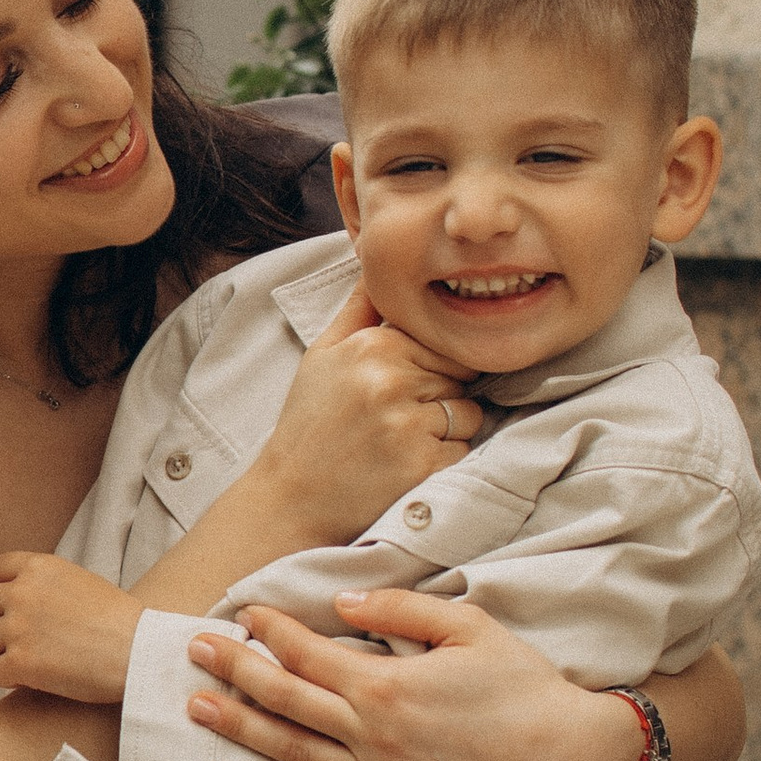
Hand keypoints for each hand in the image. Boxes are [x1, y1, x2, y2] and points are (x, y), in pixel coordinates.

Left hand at [0, 551, 143, 700]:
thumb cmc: (120, 622)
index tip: (17, 606)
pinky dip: (12, 679)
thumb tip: (23, 596)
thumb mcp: (80, 581)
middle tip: (23, 637)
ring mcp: (17, 628)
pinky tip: (35, 680)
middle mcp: (21, 593)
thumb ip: (46, 584)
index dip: (4, 589)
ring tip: (33, 659)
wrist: (140, 652)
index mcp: (38, 567)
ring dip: (4, 651)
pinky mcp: (19, 663)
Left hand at [185, 591, 647, 760]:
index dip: (270, 632)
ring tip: (201, 712)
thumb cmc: (524, 687)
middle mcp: (372, 738)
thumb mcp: (470, 627)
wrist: (566, 757)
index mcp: (386, 687)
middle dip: (233, 673)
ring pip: (292, 756)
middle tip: (195, 652)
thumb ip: (401, 610)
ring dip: (242, 731)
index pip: (306, 654)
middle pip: (283, 702)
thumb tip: (344, 602)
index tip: (245, 615)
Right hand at [258, 288, 487, 544]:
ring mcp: (408, 423)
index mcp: (372, 346)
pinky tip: (404, 466)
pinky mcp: (423, 464)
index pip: (442, 340)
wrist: (290, 500)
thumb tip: (379, 261)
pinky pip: (464, 451)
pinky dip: (444, 462)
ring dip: (446, 431)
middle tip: (396, 419)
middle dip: (441, 395)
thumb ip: (360, 309)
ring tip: (399, 442)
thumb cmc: (308, 427)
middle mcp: (391, 379)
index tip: (402, 388)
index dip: (431, 366)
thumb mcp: (322, 357)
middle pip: (461, 374)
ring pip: (470, 413)